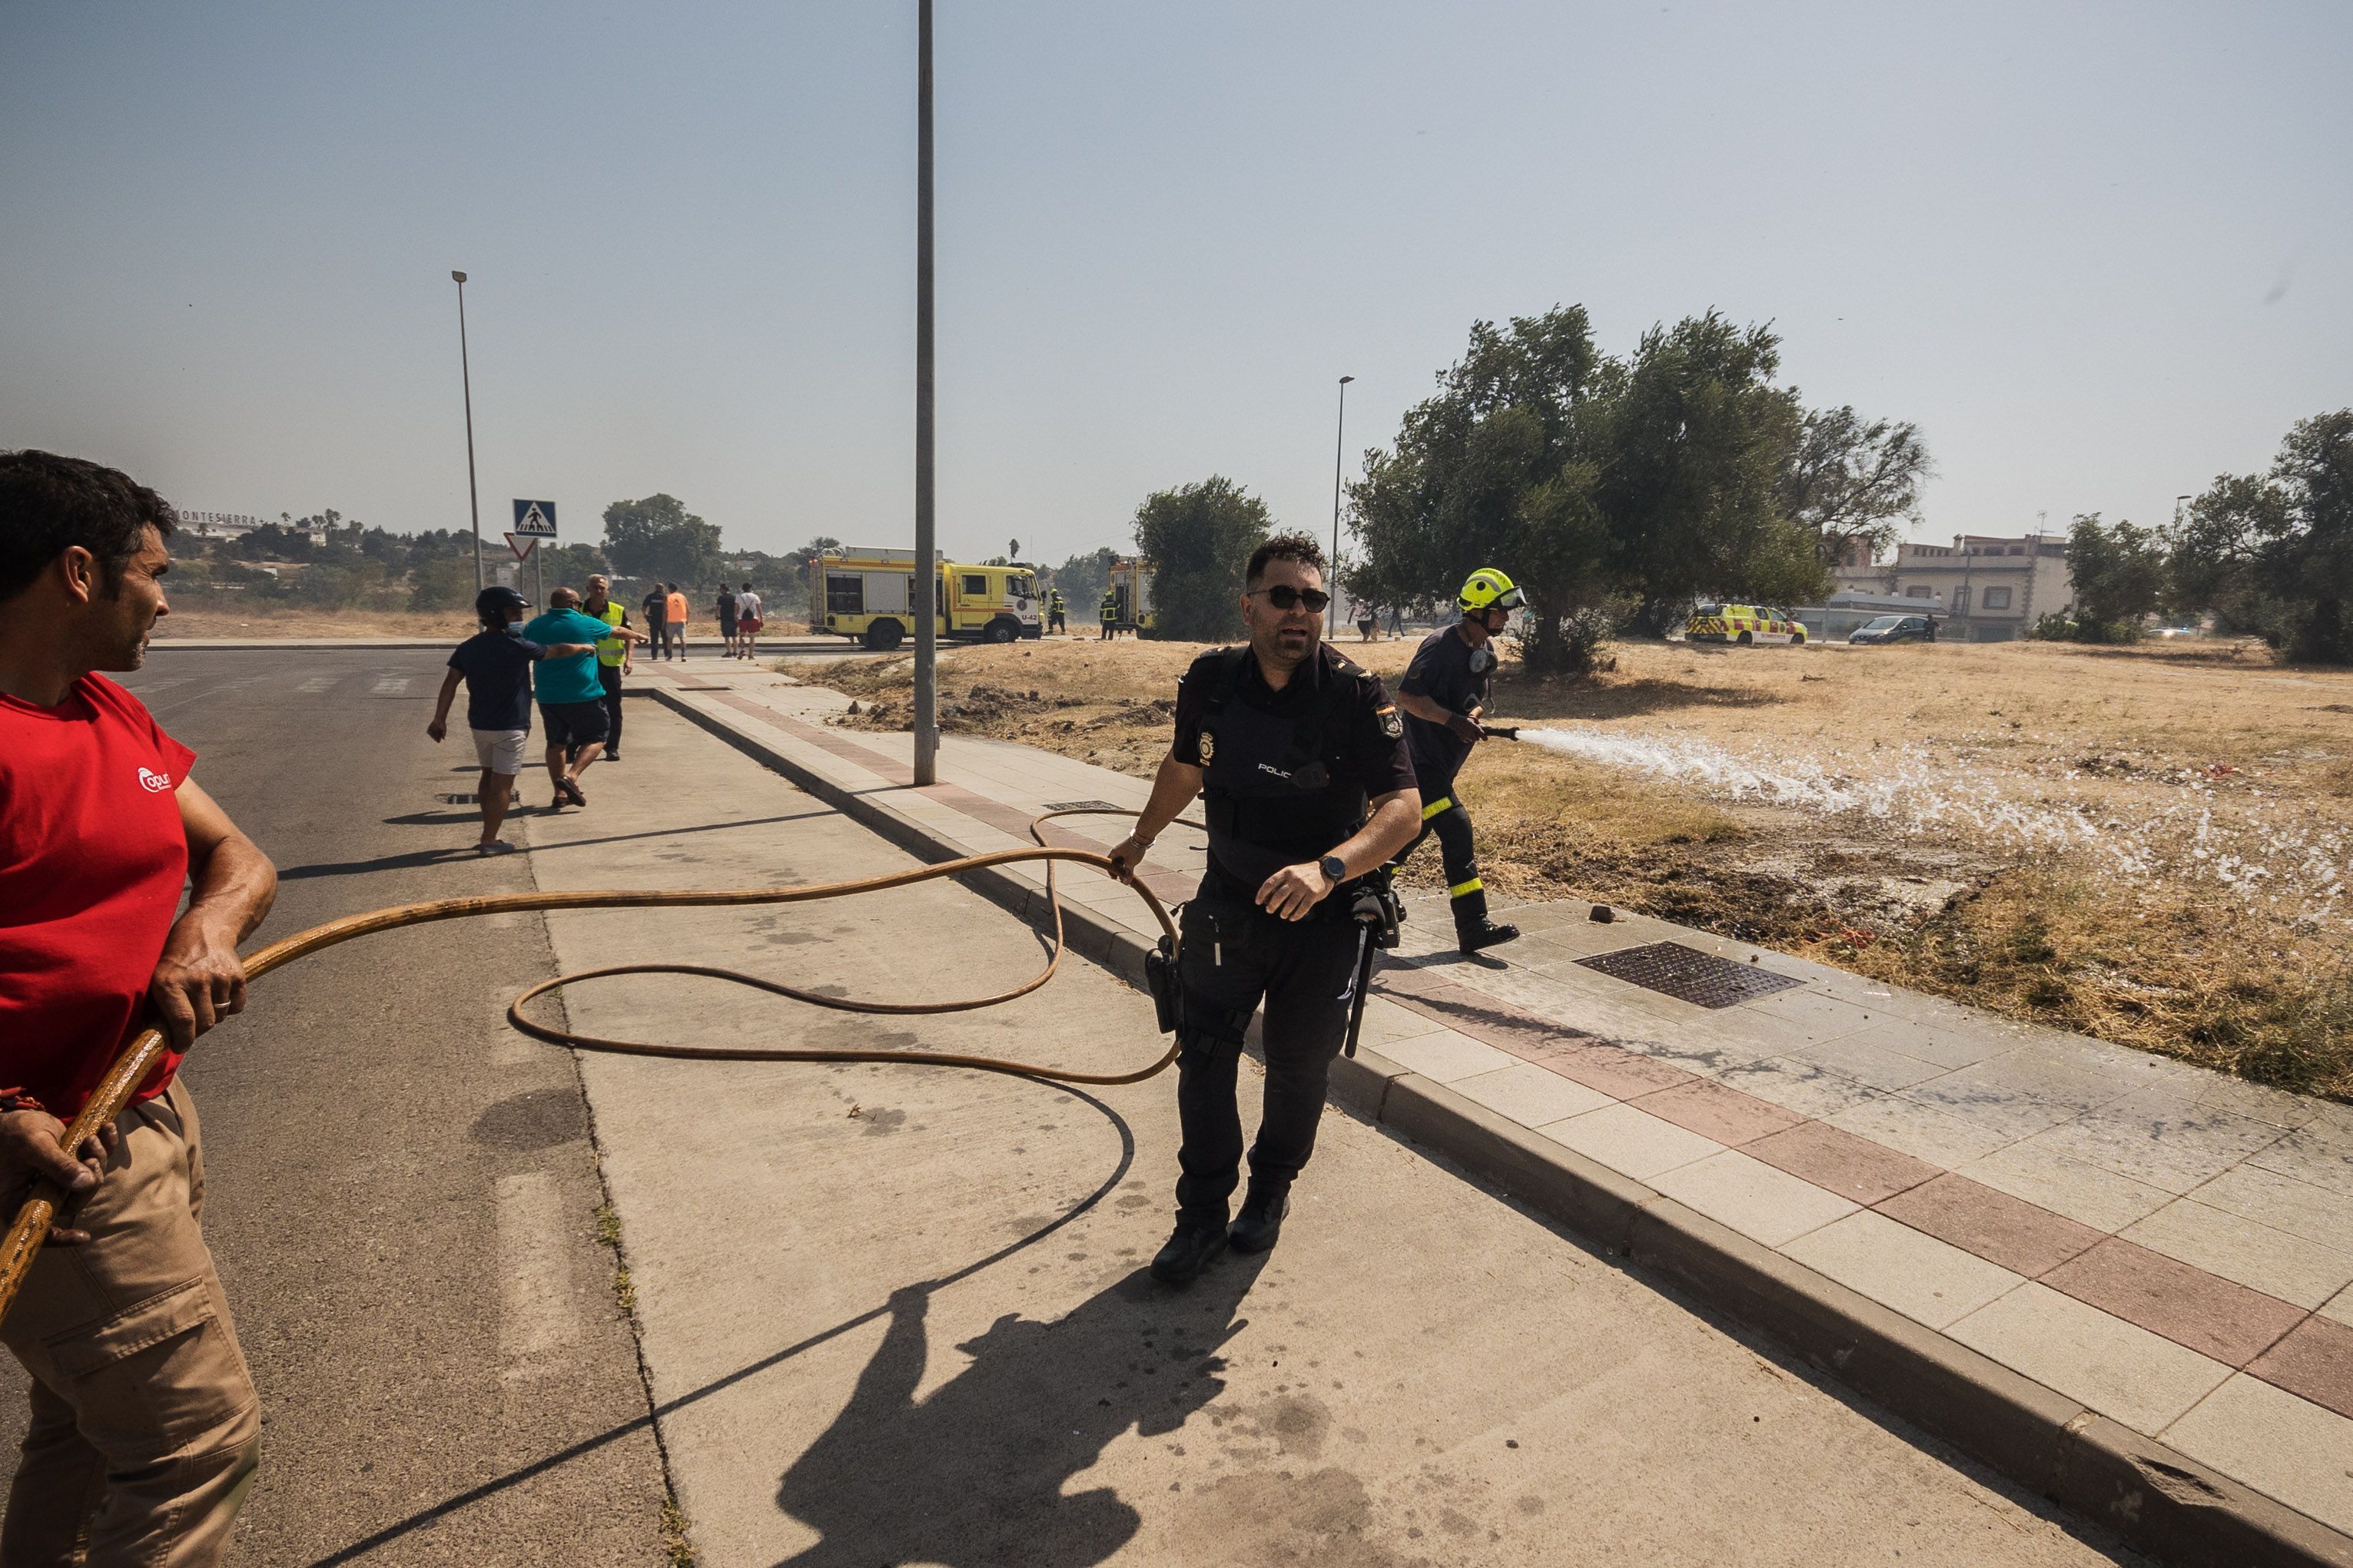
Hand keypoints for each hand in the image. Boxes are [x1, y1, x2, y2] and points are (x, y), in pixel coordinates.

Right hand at [0, 1110, 117, 1244]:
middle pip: (75, 1202)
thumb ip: (57, 1165)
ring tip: (92, 1138)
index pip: (38, 1228)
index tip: (83, 1237)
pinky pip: (95, 1162)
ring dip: (99, 1159)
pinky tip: (108, 1129)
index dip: (60, 1237)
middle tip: (91, 1157)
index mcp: (21, 1199)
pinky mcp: (72, 1165)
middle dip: (91, 1180)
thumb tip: (84, 1182)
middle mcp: (41, 1195)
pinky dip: (106, 1146)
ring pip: (89, 1182)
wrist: (16, 1116)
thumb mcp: (35, 1146)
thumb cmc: (15, 1132)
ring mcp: (58, 1181)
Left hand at [146, 922, 248, 1051]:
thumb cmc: (177, 952)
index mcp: (169, 982)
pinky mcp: (238, 977)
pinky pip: (236, 1006)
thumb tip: (158, 1033)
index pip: (182, 1022)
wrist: (209, 926)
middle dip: (197, 1030)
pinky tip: (218, 995)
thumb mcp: (157, 974)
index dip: (182, 1040)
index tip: (179, 1046)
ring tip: (203, 1003)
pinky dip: (229, 1007)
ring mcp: (219, 978)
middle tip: (190, 1026)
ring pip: (220, 1016)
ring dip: (212, 1016)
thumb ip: (158, 1003)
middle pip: (204, 1023)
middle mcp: (195, 981)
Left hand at [426, 717, 446, 742]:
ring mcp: (432, 732)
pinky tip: (431, 733)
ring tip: (434, 736)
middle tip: (436, 739)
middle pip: (434, 738)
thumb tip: (443, 738)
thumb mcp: (444, 729)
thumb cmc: (443, 724)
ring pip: (431, 736)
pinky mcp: (429, 729)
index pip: (438, 740)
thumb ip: (444, 733)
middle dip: (435, 739)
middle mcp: (435, 734)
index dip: (438, 740)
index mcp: (439, 735)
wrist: (439, 719)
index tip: (438, 741)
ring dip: (432, 736)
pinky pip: (428, 732)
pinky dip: (429, 733)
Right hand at [1105, 834, 1153, 882]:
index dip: (1111, 872)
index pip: (1109, 864)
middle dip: (1118, 871)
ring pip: (1121, 861)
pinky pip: (1126, 858)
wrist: (1142, 838)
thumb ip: (1128, 874)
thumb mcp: (1130, 863)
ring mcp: (1123, 849)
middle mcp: (1117, 851)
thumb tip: (1126, 883)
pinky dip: (1128, 863)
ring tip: (1128, 874)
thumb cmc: (1134, 850)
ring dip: (1124, 867)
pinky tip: (1132, 867)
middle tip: (1122, 878)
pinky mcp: (1129, 849)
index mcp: (1114, 853)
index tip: (1115, 878)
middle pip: (1115, 863)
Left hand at [1256, 861, 1335, 921]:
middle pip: (1279, 895)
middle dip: (1272, 905)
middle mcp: (1295, 879)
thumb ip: (1282, 881)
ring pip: (1290, 903)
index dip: (1262, 893)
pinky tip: (1293, 918)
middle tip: (1269, 910)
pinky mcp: (1313, 894)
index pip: (1270, 883)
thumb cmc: (1305, 873)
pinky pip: (1303, 908)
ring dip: (1284, 912)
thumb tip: (1268, 897)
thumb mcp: (1292, 871)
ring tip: (1282, 915)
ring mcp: (1304, 886)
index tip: (1258, 902)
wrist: (1326, 870)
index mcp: (1287, 872)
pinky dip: (1297, 915)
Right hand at [1448, 713, 1484, 743]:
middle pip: (1476, 739)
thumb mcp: (1472, 717)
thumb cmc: (1464, 719)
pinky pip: (1467, 741)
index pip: (1480, 732)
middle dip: (1477, 738)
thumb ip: (1477, 721)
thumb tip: (1479, 724)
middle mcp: (1470, 731)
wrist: (1455, 721)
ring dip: (1472, 739)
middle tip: (1477, 737)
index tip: (1486, 739)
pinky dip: (1468, 740)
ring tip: (1471, 736)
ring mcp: (1466, 735)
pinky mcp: (1462, 737)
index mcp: (1473, 726)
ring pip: (1472, 740)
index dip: (1484, 736)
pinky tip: (1467, 737)